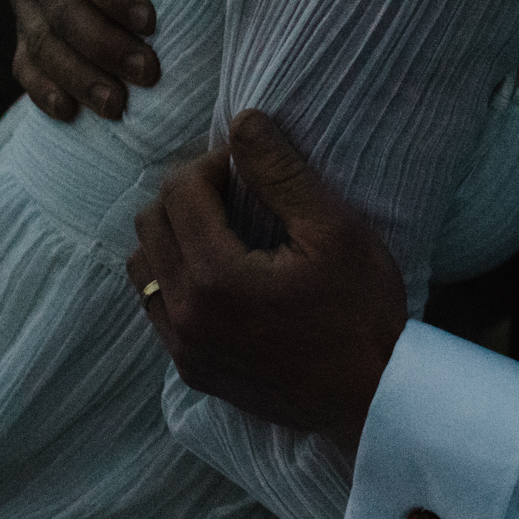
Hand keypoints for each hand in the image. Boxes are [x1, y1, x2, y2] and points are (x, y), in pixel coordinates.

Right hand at [10, 0, 170, 119]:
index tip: (153, 19)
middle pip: (60, 6)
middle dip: (103, 43)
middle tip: (150, 74)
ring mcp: (28, 1)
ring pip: (41, 42)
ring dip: (78, 77)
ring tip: (120, 108)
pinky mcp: (27, 36)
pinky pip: (25, 68)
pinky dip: (46, 92)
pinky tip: (70, 115)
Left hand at [126, 110, 408, 458]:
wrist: (375, 397)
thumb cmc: (364, 311)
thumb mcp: (335, 230)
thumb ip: (282, 172)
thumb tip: (243, 121)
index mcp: (216, 278)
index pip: (179, 191)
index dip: (211, 164)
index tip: (248, 169)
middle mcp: (186, 316)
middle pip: (151, 223)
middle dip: (188, 195)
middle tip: (237, 194)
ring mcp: (185, 349)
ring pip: (143, 266)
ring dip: (175, 236)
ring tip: (226, 233)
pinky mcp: (194, 371)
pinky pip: (157, 308)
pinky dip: (177, 278)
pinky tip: (224, 276)